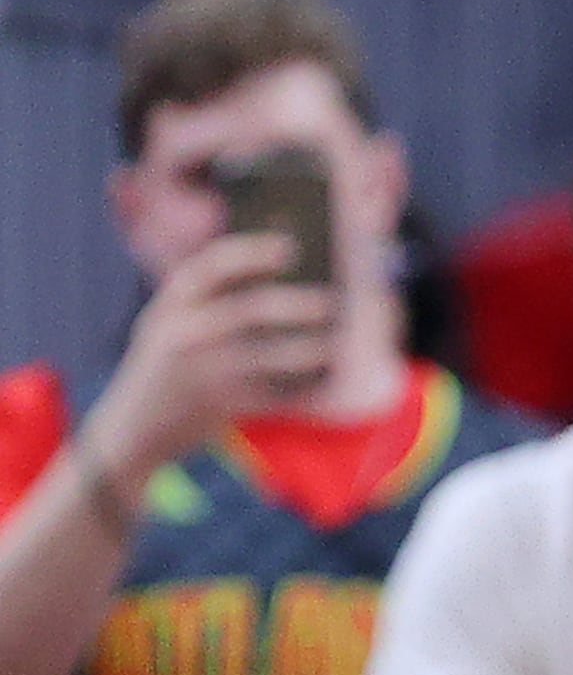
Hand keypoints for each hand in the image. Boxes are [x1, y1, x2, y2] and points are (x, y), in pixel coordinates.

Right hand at [79, 233, 339, 486]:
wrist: (132, 428)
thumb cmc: (167, 364)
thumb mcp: (168, 323)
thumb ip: (208, 297)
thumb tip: (285, 267)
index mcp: (172, 305)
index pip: (211, 266)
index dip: (251, 253)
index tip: (289, 247)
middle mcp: (185, 333)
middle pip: (253, 310)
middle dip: (299, 305)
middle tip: (334, 302)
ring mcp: (203, 372)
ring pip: (273, 356)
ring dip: (312, 349)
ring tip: (338, 343)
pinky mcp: (221, 406)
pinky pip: (276, 393)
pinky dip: (305, 386)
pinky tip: (327, 378)